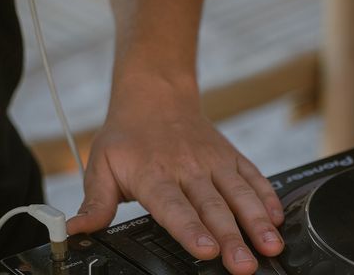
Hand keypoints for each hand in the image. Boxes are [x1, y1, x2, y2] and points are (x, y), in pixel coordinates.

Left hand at [66, 75, 284, 274]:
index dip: (191, 229)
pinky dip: (266, 195)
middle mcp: (187, 168)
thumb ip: (95, 203)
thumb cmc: (128, 136)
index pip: (174, 207)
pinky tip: (277, 216)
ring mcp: (212, 161)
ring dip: (256, 219)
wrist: (155, 94)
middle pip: (212, 207)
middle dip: (232, 237)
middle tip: (246, 264)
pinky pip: (252, 175)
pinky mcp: (229, 156)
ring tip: (271, 244)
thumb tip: (76, 231)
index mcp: (154, 175)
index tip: (207, 249)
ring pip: (238, 192)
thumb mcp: (101, 165)